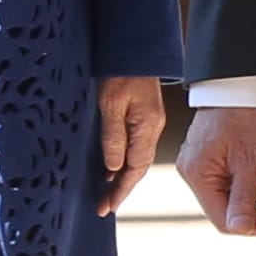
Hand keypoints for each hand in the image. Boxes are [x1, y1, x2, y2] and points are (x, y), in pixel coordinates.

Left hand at [98, 75, 168, 194]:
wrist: (135, 49)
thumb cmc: (121, 71)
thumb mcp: (111, 104)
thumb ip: (112, 137)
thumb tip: (112, 167)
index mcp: (147, 127)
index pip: (135, 168)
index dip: (121, 189)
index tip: (107, 205)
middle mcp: (152, 128)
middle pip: (138, 168)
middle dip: (122, 189)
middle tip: (104, 206)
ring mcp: (150, 123)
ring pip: (137, 159)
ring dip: (123, 178)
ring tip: (107, 194)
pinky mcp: (144, 118)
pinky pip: (136, 148)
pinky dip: (125, 163)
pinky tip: (113, 168)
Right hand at [178, 103, 255, 239]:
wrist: (243, 82)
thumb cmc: (245, 113)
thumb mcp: (250, 161)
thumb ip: (245, 199)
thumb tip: (241, 230)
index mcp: (198, 175)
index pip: (224, 220)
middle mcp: (194, 173)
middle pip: (227, 213)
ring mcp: (203, 166)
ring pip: (232, 201)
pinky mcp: (213, 160)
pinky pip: (232, 186)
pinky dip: (253, 190)